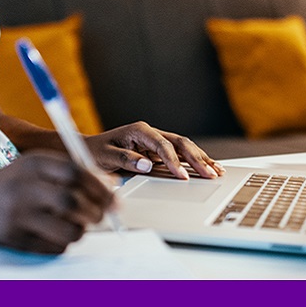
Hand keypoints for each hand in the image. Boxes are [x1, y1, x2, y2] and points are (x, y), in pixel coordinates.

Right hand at [0, 152, 114, 253]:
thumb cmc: (12, 183)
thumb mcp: (37, 167)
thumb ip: (71, 171)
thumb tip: (111, 184)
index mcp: (33, 164)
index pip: (75, 173)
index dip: (100, 187)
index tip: (113, 198)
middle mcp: (25, 188)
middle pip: (73, 201)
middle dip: (95, 211)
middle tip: (100, 215)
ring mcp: (19, 215)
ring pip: (68, 229)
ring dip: (81, 230)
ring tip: (78, 225)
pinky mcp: (16, 239)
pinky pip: (55, 247)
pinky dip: (64, 243)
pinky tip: (58, 234)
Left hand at [85, 121, 224, 179]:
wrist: (89, 150)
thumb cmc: (96, 151)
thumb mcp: (106, 156)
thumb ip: (126, 160)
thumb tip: (148, 165)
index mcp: (140, 130)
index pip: (163, 144)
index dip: (174, 161)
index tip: (182, 176)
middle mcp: (151, 133)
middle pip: (180, 143)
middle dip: (196, 158)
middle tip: (209, 174)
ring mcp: (157, 141)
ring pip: (185, 147)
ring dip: (201, 159)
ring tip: (217, 171)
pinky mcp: (159, 151)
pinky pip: (181, 155)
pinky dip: (195, 161)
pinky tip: (209, 167)